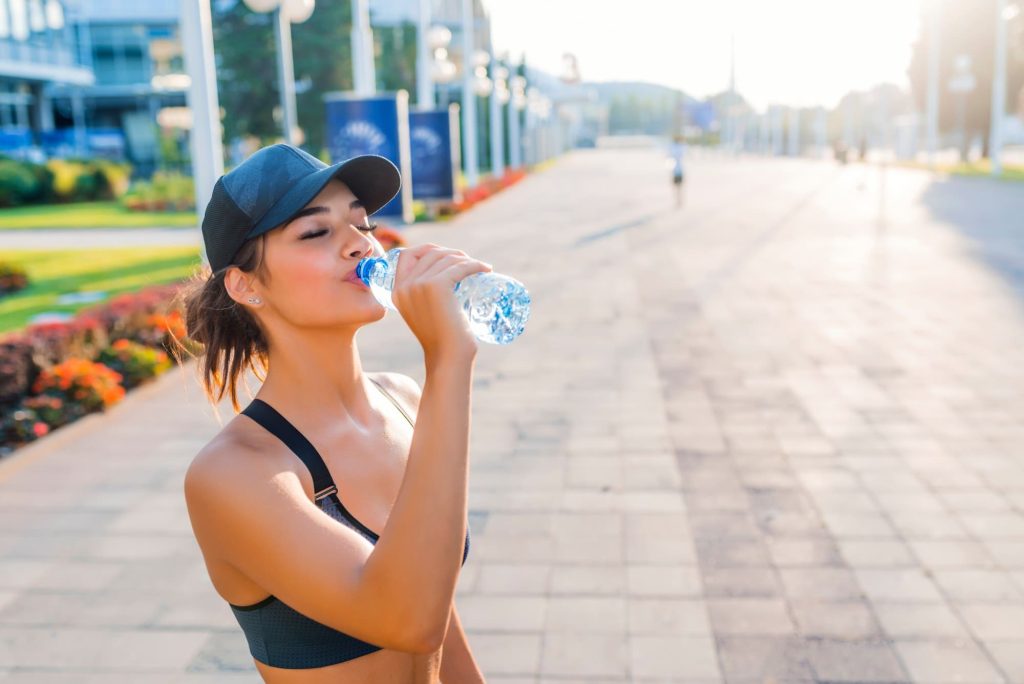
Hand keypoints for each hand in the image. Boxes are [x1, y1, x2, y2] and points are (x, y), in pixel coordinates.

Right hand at [391, 244, 491, 360]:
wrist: (448, 357)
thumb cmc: (442, 339)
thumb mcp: (423, 313)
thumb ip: (422, 297)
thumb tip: (442, 279)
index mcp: (397, 291)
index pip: (407, 254)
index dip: (428, 249)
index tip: (448, 255)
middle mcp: (404, 286)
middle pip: (430, 253)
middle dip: (452, 253)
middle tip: (470, 264)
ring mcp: (419, 284)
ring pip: (447, 259)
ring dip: (466, 259)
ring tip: (479, 267)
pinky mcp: (437, 286)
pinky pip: (459, 266)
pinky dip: (475, 265)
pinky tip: (485, 268)